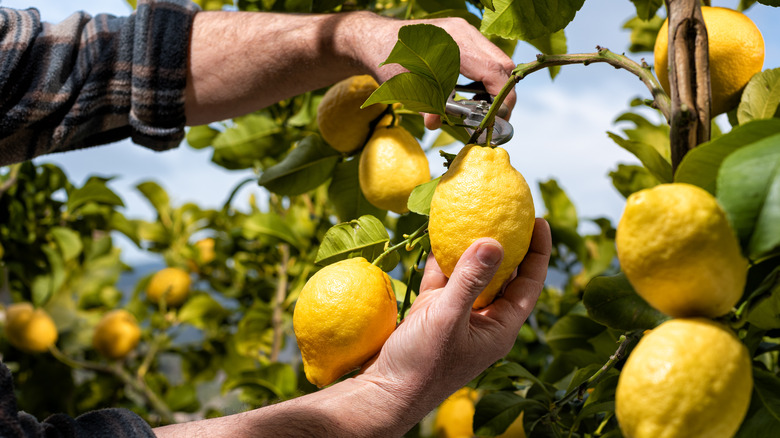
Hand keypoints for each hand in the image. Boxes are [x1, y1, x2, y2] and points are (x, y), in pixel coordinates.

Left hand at [340, 12, 517, 129]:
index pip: (494, 71)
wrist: (377, 40)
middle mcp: (465, 33)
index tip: (499, 118)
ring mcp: (465, 31)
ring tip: (485, 107)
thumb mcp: (406, 87)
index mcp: (454, 43)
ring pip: (497, 59)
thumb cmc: (389, 61)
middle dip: (504, 93)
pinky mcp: (463, 36)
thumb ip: (425, 105)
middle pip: (502, 64)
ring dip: (496, 85)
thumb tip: (435, 124)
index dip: (502, 97)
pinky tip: (473, 93)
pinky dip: (486, 77)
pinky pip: (486, 56)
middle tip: (495, 117)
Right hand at [357, 218, 551, 413]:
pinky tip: (438, 232)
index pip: (529, 283)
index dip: (538, 252)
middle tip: (508, 210)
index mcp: (500, 327)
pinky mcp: (432, 311)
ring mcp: (457, 314)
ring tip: (475, 213)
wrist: (384, 393)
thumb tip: (495, 241)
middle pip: (504, 274)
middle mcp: (483, 318)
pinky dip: (441, 257)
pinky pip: (442, 277)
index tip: (540, 220)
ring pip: (471, 273)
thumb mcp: (448, 319)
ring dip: (471, 246)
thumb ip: (470, 280)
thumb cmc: (422, 364)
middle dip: (506, 243)